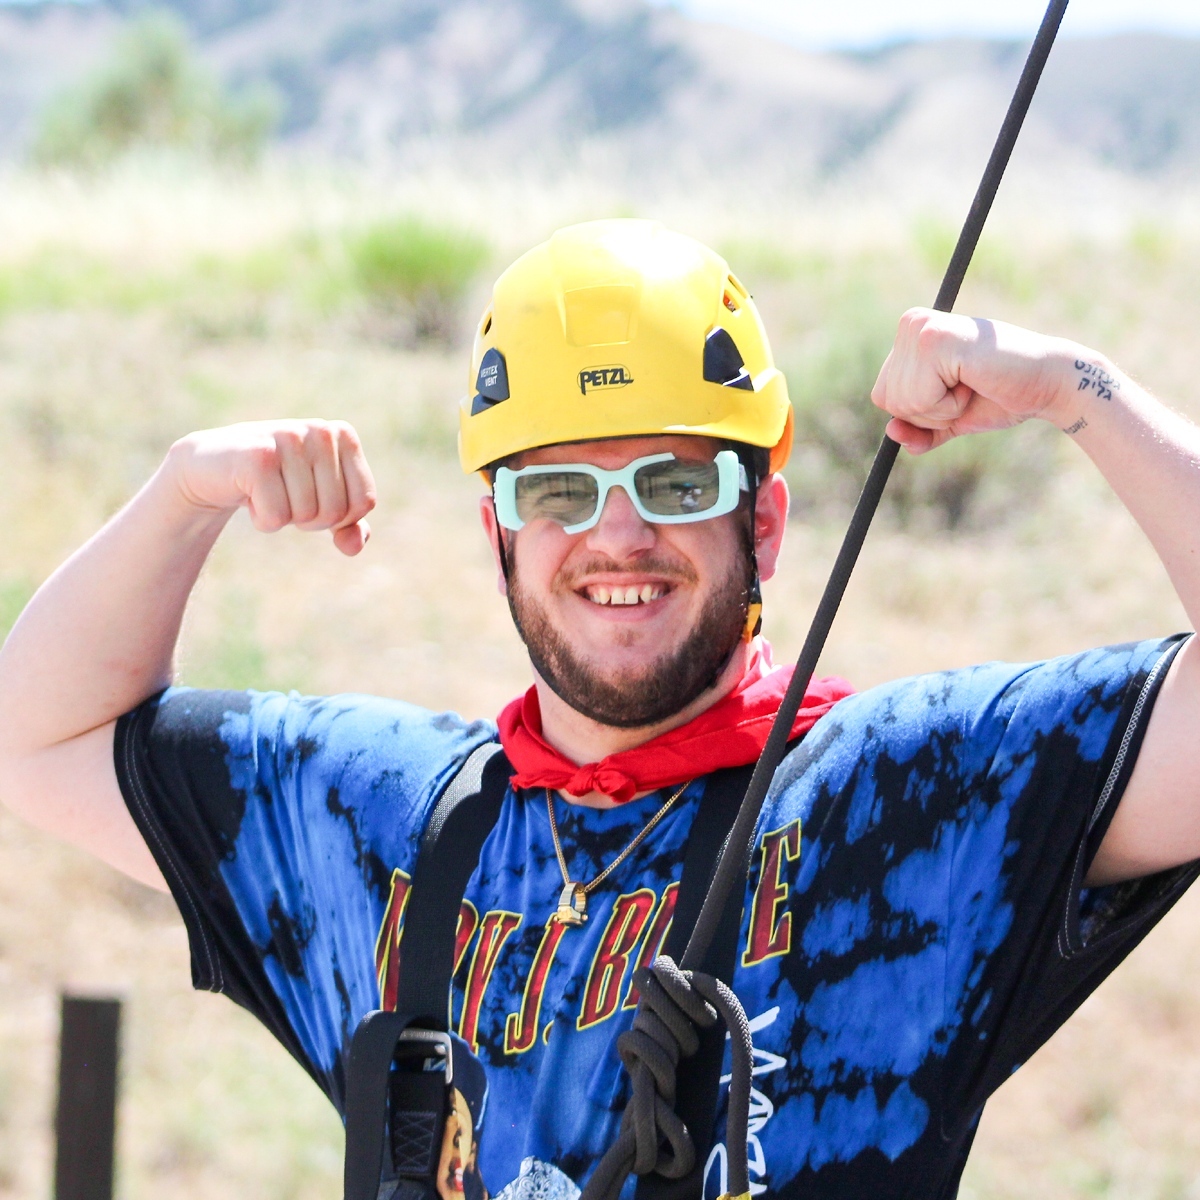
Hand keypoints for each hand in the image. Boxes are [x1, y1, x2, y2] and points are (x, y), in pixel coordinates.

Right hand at [165, 420, 376, 554]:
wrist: (211, 468)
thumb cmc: (275, 484)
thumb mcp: (319, 502)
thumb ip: (348, 526)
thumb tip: (354, 545)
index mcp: (343, 435)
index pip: (364, 502)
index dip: (340, 517)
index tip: (313, 497)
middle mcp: (320, 430)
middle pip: (336, 512)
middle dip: (310, 519)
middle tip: (284, 495)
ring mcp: (289, 439)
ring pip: (307, 515)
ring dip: (284, 517)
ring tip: (265, 491)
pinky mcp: (258, 458)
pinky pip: (277, 517)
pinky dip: (262, 520)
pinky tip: (248, 494)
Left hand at [871, 309, 1104, 452]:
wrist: (1048, 384)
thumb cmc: (1001, 395)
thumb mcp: (949, 418)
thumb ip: (919, 429)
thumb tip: (890, 432)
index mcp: (909, 334)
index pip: (883, 396)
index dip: (921, 410)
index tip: (958, 388)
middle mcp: (910, 323)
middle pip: (888, 401)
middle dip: (930, 411)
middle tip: (968, 386)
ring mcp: (921, 329)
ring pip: (902, 403)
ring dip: (942, 408)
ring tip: (972, 382)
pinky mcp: (935, 340)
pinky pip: (920, 399)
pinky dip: (950, 405)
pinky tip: (975, 380)